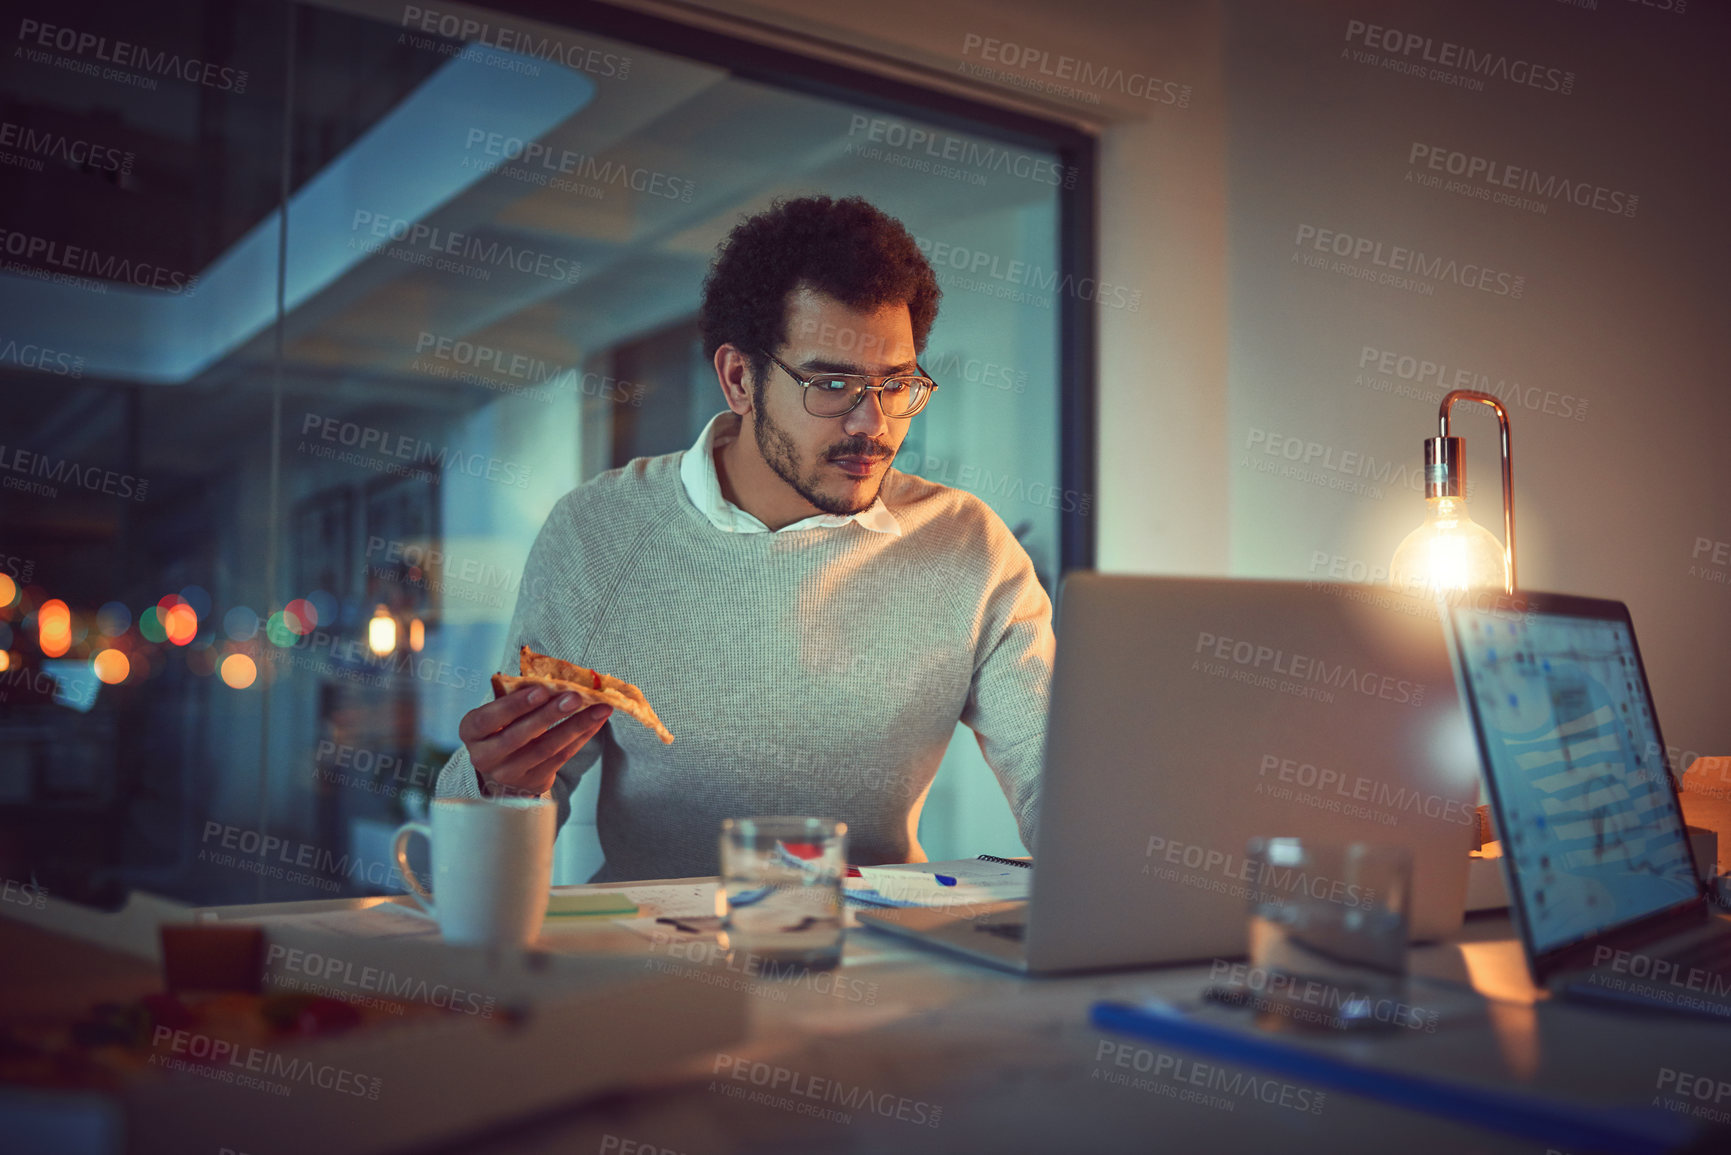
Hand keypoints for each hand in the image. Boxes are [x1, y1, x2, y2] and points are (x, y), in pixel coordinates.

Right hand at [458, 685, 611, 798]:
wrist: (504, 770)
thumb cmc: (503, 728)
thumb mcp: (498, 713)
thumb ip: (517, 698)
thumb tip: (554, 680)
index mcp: (472, 731)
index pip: (489, 718)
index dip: (514, 705)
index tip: (541, 690)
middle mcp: (485, 756)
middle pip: (520, 735)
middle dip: (550, 714)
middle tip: (575, 697)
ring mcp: (508, 773)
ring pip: (546, 748)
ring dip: (576, 726)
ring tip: (599, 708)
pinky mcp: (533, 782)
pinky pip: (561, 758)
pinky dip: (581, 737)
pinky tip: (596, 722)